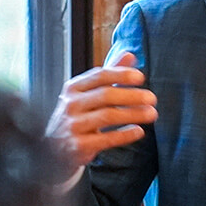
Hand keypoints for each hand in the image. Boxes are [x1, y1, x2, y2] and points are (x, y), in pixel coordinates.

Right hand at [46, 52, 158, 168]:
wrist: (53, 151)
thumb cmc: (75, 118)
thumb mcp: (86, 94)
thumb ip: (109, 75)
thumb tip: (129, 55)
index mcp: (73, 88)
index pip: (100, 75)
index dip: (121, 74)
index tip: (140, 77)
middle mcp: (71, 105)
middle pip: (106, 95)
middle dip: (132, 96)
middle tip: (152, 98)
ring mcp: (73, 126)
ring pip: (108, 116)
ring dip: (133, 114)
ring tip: (151, 114)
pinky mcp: (78, 146)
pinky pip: (106, 138)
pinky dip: (125, 134)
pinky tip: (139, 131)